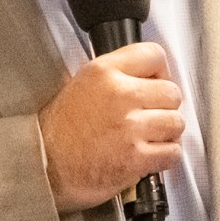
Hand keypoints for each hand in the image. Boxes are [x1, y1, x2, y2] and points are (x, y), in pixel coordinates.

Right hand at [36, 42, 184, 211]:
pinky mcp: (135, 157)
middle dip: (164, 107)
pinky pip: (172, 152)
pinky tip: (147, 155)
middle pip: (172, 92)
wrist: (43, 165)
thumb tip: (150, 76)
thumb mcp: (82, 84)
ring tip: (147, 137)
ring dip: (166, 133)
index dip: (160, 72)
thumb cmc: (59, 131)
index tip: (155, 83)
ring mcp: (130, 127)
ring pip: (176, 123)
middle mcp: (120, 95)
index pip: (154, 55)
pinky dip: (164, 156)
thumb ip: (116, 76)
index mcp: (104, 73)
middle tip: (150, 116)